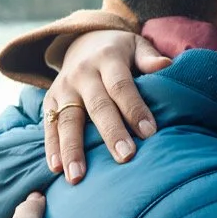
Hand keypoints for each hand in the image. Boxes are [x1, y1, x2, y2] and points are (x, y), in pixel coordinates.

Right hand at [44, 30, 169, 182]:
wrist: (82, 41)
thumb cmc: (119, 51)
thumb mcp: (135, 45)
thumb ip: (149, 57)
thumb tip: (167, 65)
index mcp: (107, 58)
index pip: (121, 85)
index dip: (134, 108)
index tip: (149, 133)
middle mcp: (83, 73)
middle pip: (97, 105)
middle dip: (111, 132)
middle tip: (125, 156)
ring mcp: (63, 88)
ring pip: (68, 120)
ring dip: (73, 149)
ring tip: (78, 176)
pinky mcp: (50, 101)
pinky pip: (49, 126)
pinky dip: (51, 147)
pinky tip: (56, 168)